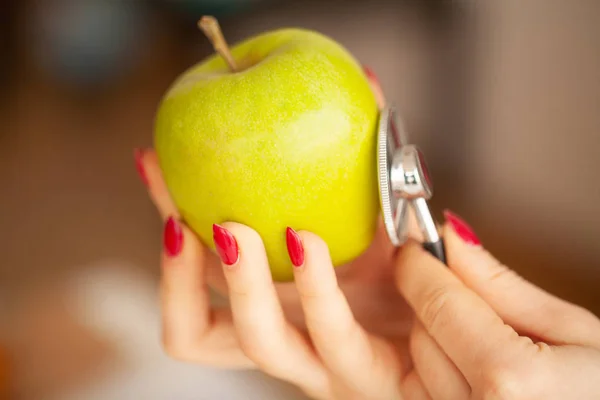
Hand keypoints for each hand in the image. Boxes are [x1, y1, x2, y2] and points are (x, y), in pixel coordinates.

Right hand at [134, 69, 420, 398]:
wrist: (457, 318)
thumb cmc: (409, 271)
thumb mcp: (375, 210)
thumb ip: (360, 157)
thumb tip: (363, 78)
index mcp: (267, 305)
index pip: (191, 281)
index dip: (160, 223)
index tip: (152, 162)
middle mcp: (280, 337)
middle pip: (190, 331)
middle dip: (172, 272)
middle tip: (177, 211)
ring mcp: (315, 363)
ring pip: (250, 342)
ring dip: (236, 281)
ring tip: (233, 229)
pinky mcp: (359, 371)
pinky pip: (327, 333)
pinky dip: (314, 284)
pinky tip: (307, 239)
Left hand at [394, 215, 599, 398]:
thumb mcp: (573, 330)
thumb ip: (501, 284)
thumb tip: (452, 238)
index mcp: (510, 378)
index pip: (439, 302)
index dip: (419, 265)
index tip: (415, 244)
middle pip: (422, 332)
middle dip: (436, 305)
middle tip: (471, 300)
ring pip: (414, 366)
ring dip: (437, 344)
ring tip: (488, 349)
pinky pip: (418, 396)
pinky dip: (436, 376)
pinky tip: (473, 373)